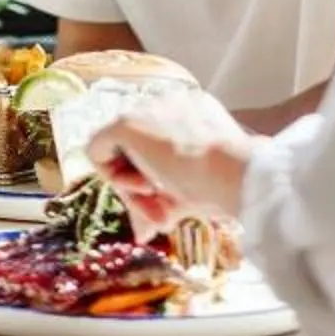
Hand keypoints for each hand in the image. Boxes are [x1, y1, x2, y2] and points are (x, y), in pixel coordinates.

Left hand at [86, 89, 256, 238]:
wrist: (238, 176)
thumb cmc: (225, 187)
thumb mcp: (188, 193)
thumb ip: (161, 202)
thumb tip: (142, 232)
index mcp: (188, 113)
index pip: (154, 146)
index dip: (155, 182)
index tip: (169, 210)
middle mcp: (166, 103)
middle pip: (133, 149)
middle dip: (141, 189)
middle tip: (161, 219)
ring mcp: (146, 109)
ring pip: (117, 151)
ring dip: (131, 187)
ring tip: (159, 205)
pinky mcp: (127, 122)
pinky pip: (96, 148)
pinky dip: (111, 176)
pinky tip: (141, 187)